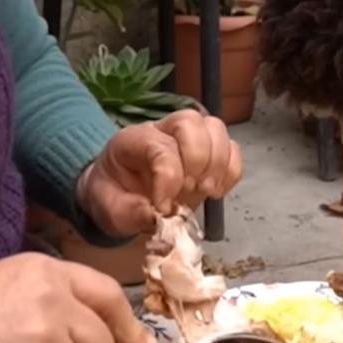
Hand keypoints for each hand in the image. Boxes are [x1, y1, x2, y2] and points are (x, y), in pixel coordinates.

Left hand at [76, 109, 242, 237]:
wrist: (120, 195)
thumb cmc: (114, 198)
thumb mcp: (111, 211)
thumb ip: (131, 214)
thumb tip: (158, 220)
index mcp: (133, 140)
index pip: (160, 146)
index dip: (168, 178)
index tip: (164, 208)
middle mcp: (163, 130)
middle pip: (190, 122)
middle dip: (196, 160)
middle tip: (189, 192)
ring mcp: (188, 137)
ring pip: (215, 129)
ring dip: (217, 163)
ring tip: (205, 191)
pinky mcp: (208, 152)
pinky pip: (231, 149)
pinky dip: (231, 171)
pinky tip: (216, 192)